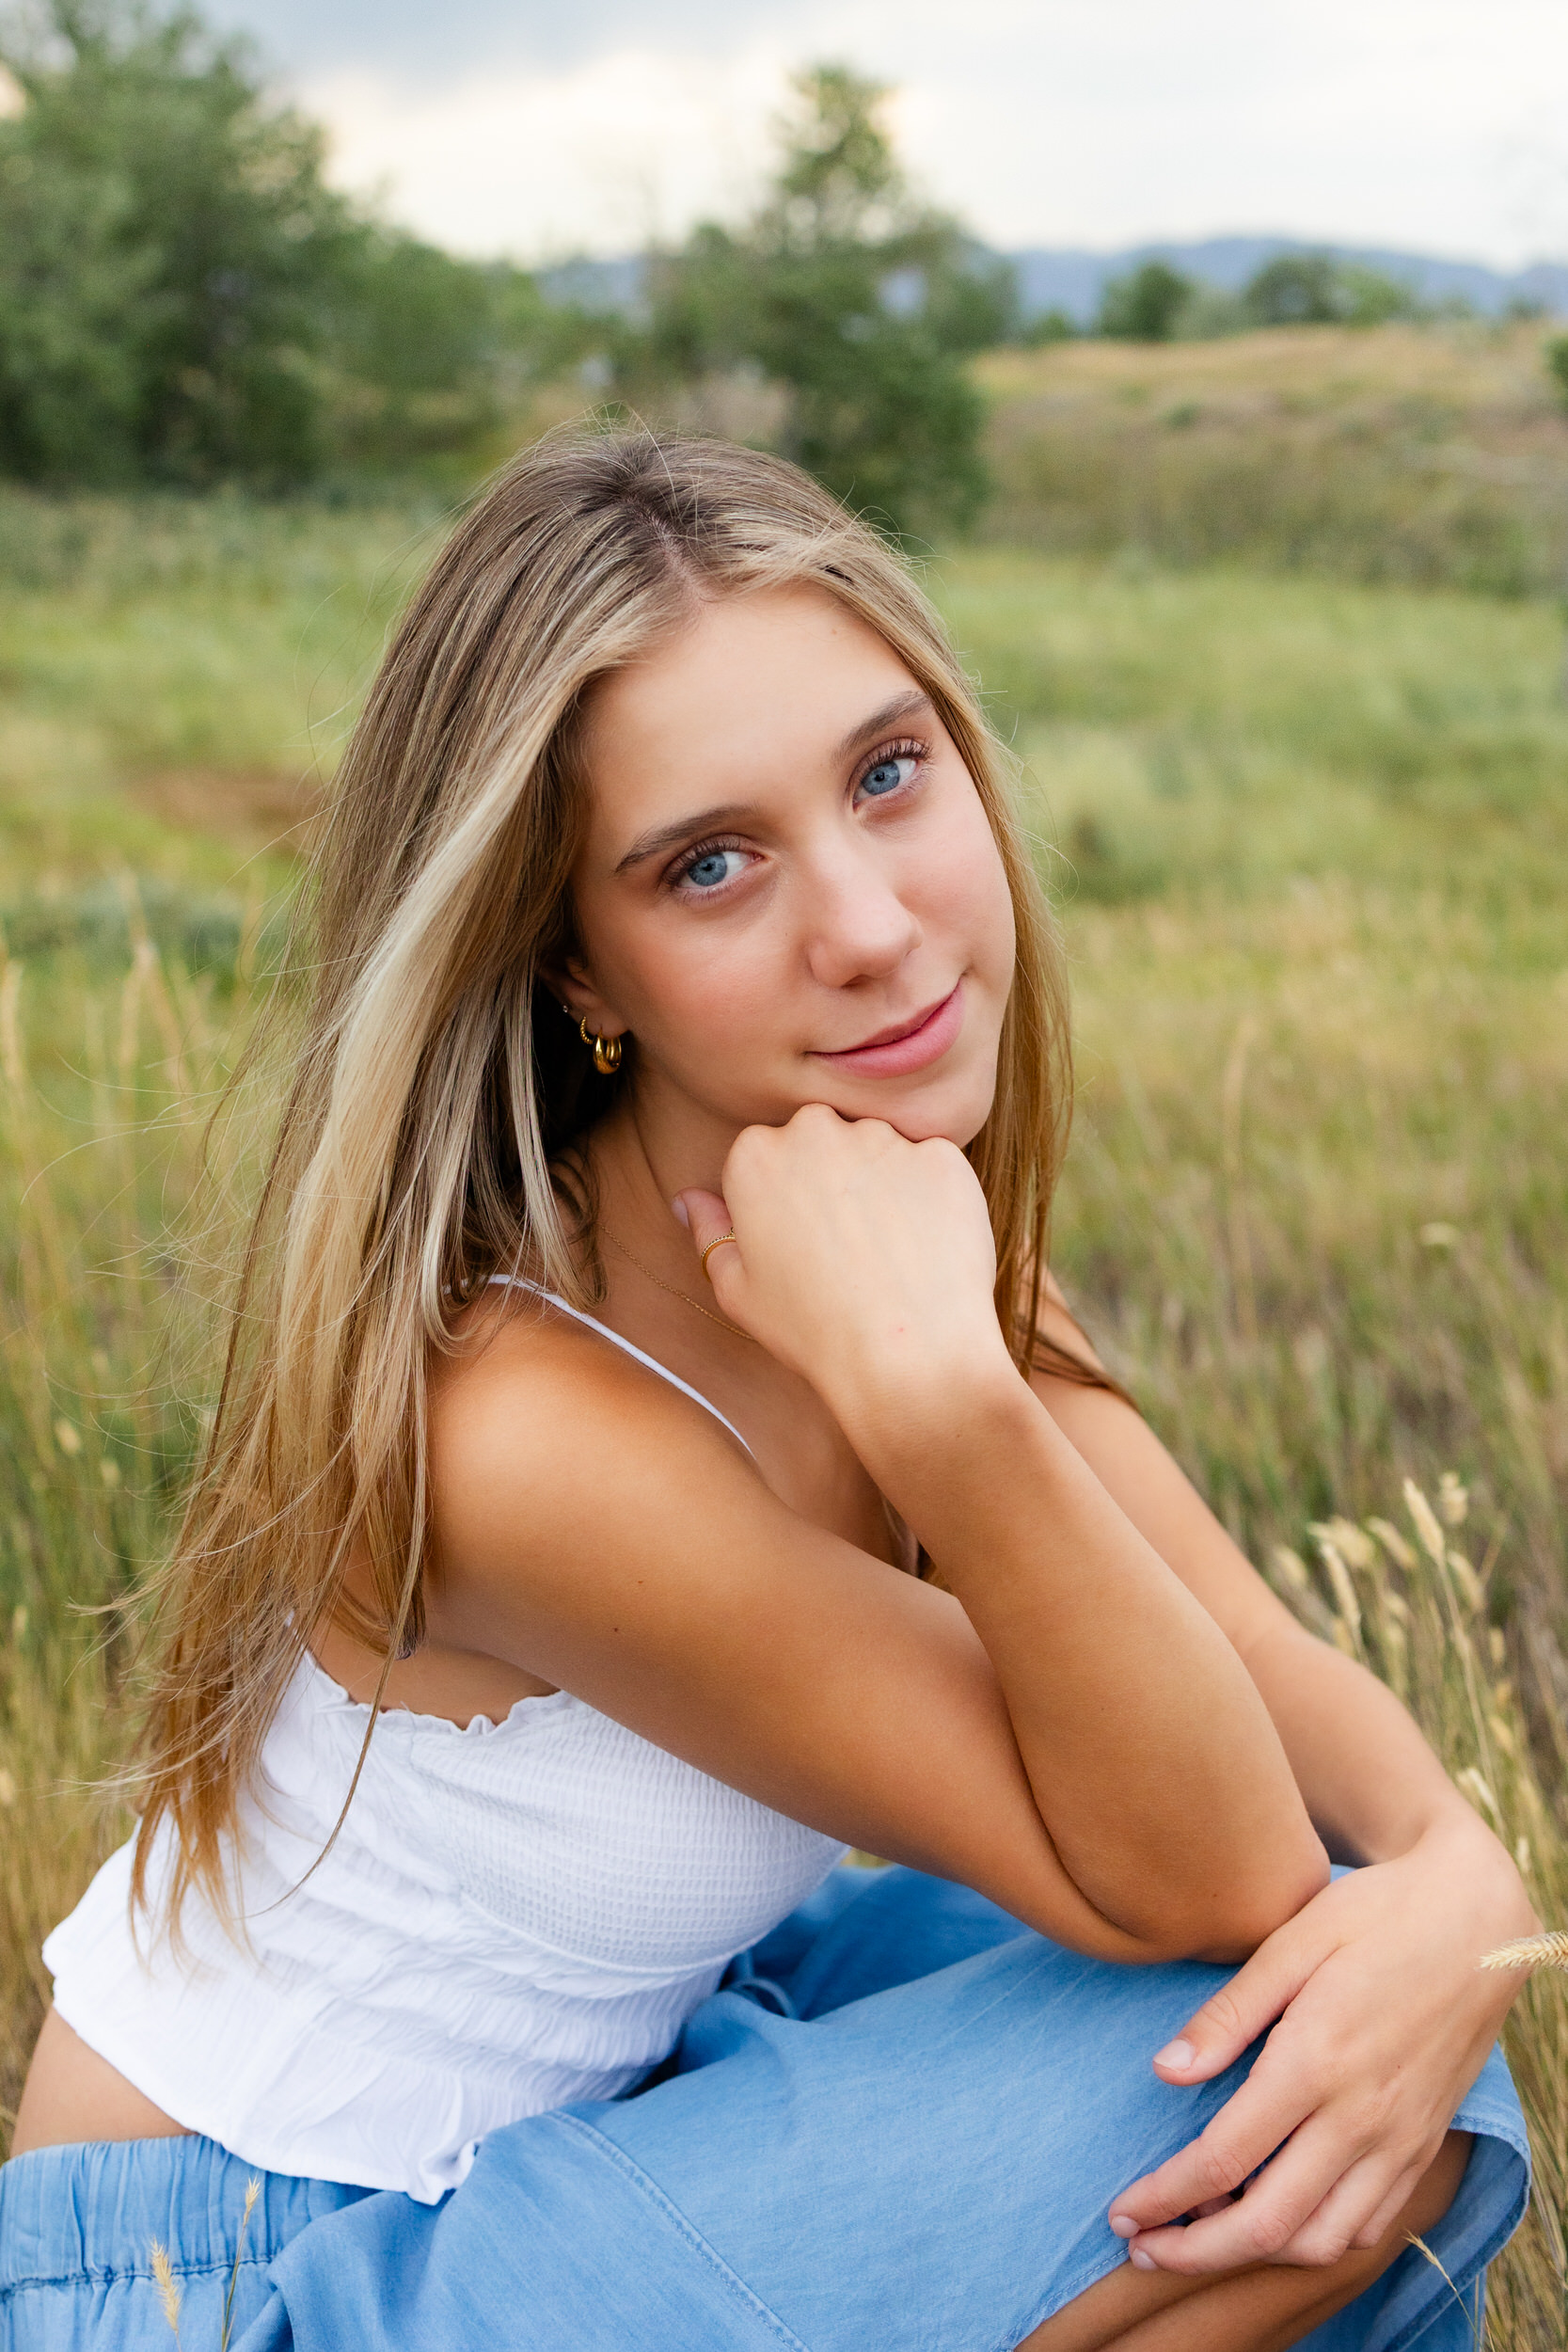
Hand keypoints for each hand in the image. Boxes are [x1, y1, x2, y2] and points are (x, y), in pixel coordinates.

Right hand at [675, 1104, 1007, 1417]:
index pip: (765, 1153)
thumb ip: (710, 1232)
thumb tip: (689, 1199)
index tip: (799, 1240)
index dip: (782, 1198)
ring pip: (879, 1148)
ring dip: (882, 1184)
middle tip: (845, 1244)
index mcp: (754, 1155)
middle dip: (831, 1176)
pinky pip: (932, 1166)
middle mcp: (817, 1130)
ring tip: (887, 1252)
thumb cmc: (813, 1331)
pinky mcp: (942, 1157)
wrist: (909, 1357)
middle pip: (822, 1138)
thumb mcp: (738, 1289)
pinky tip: (923, 1249)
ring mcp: (884, 1139)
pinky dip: (930, 1198)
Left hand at [1107, 1820, 1533, 2270]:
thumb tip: (1165, 2072)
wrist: (1479, 1921)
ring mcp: (1399, 2140)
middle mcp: (1361, 2117)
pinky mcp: (1423, 2147)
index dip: (1163, 2197)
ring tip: (1200, 2234)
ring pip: (1320, 2241)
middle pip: (1267, 2224)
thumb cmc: (1376, 1916)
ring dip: (1253, 2254)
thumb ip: (1228, 2014)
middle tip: (1141, 2247)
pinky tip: (1276, 2218)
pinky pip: (1368, 2226)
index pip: (1223, 2159)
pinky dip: (1315, 2240)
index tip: (1120, 2212)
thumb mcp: (1292, 1941)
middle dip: (1194, 2250)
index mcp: (1315, 2061)